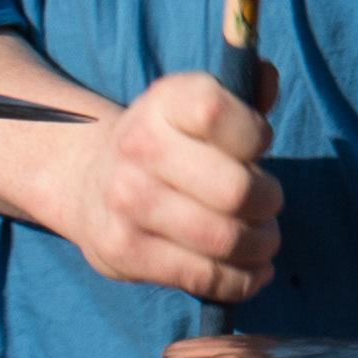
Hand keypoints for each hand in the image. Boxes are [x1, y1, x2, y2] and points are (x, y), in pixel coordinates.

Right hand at [54, 68, 280, 301]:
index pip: (217, 112)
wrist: (87, 183)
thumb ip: (242, 94)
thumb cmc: (168, 145)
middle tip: (269, 205)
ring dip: (260, 244)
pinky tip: (251, 271)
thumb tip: (268, 77)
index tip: (258, 147)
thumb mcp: (196, 107)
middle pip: (235, 189)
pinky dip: (242, 280)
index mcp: (162, 102)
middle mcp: (138, 147)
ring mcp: (127, 203)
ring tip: (263, 240)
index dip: (255, 136)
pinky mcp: (125, 252)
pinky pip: (204, 276)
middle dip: (270, 202)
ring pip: (225, 239)